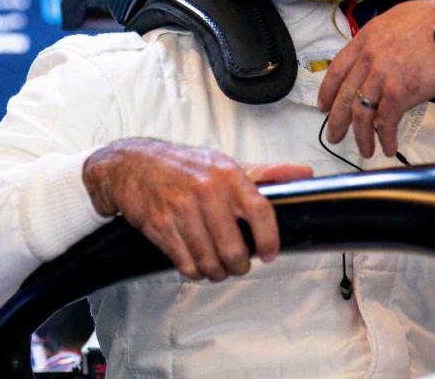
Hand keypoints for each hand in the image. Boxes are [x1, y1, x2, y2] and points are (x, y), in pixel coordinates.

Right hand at [82, 138, 312, 281]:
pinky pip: (186, 264)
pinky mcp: (160, 226)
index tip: (270, 253)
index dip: (269, 239)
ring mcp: (181, 209)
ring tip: (216, 268)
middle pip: (234, 247)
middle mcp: (206, 190)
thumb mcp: (223, 163)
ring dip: (216, 272)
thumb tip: (303, 174)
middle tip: (238, 265)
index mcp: (227, 174)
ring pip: (210, 260)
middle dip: (239, 265)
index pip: (260, 211)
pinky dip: (194, 271)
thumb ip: (264, 173)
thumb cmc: (182, 166)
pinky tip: (195, 264)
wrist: (131, 164)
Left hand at [316, 0, 434, 158]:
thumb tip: (383, 53)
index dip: (328, 91)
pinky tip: (387, 148)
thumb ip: (382, 39)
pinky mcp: (398, 94)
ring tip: (364, 150)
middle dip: (336, 120)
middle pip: (344, 96)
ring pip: (361, 114)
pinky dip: (385, 138)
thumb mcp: (396, 19)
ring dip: (361, 136)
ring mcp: (381, 78)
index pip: (337, 70)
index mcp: (365, 40)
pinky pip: (386, 122)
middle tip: (334, 136)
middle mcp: (367, 59)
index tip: (323, 105)